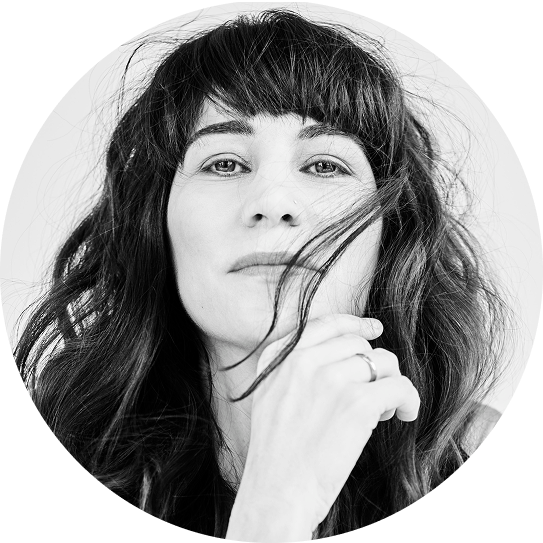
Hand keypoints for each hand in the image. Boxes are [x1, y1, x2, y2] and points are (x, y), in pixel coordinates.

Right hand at [238, 313, 419, 532]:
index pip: (326, 324)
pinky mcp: (357, 403)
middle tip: (372, 392)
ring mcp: (330, 379)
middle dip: (373, 364)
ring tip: (381, 410)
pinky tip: (404, 414)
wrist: (276, 492)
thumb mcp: (269, 395)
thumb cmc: (276, 452)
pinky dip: (408, 399)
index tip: (374, 328)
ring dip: (390, 382)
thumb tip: (344, 353)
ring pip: (383, 361)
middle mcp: (303, 360)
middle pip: (359, 343)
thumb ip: (294, 368)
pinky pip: (399, 385)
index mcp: (279, 357)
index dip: (355, 323)